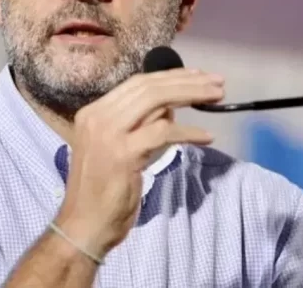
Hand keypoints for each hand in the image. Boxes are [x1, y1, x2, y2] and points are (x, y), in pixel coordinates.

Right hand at [54, 68, 224, 258]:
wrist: (84, 226)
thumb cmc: (103, 192)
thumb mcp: (118, 148)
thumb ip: (139, 125)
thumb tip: (170, 108)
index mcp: (93, 112)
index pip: (137, 83)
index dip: (171, 76)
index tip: (198, 76)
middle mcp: (97, 117)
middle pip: (149, 87)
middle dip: (187, 81)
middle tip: (217, 83)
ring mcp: (108, 134)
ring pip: (156, 102)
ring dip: (191, 95)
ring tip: (217, 98)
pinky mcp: (123, 154)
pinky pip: (163, 133)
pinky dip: (189, 132)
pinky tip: (206, 136)